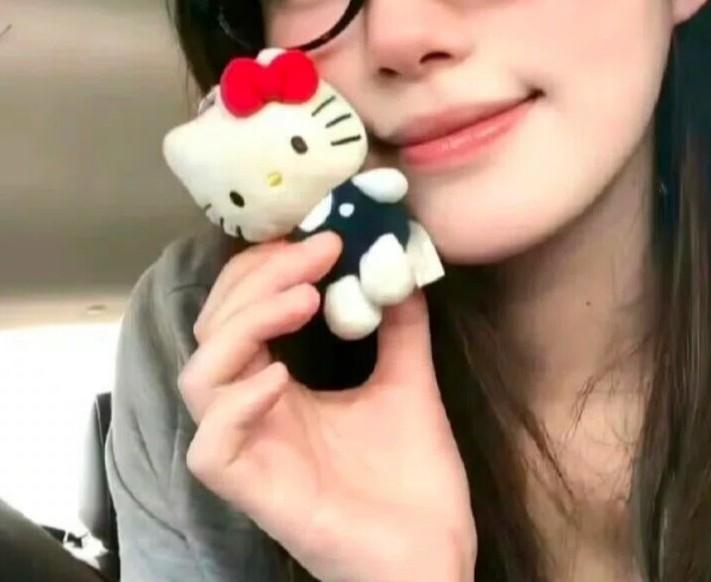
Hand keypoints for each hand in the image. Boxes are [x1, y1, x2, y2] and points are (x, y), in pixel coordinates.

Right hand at [178, 233, 475, 581]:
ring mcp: (251, 453)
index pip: (240, 311)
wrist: (435, 554)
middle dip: (259, 278)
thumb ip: (400, 327)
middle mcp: (255, 412)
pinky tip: (281, 378)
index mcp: (281, 386)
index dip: (266, 266)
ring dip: (245, 324)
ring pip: (199, 378)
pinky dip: (237, 403)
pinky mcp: (255, 494)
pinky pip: (211, 448)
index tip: (321, 236)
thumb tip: (400, 263)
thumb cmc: (414, 478)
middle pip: (213, 330)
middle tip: (318, 251)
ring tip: (303, 299)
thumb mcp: (408, 382)